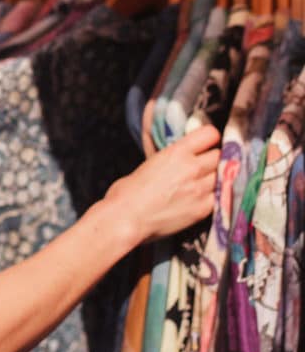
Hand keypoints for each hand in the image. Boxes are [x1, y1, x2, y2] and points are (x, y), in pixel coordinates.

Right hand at [104, 125, 220, 243]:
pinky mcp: (203, 209)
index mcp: (176, 152)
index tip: (206, 144)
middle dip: (215, 159)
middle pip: (221, 155)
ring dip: (218, 177)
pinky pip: (221, 196)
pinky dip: (216, 196)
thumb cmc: (128, 191)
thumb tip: (181, 158)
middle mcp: (192, 168)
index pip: (210, 134)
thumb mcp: (150, 163)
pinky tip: (204, 198)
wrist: (126, 218)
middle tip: (206, 165)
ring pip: (225, 176)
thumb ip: (171, 158)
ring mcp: (200, 189)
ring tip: (206, 183)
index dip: (210, 138)